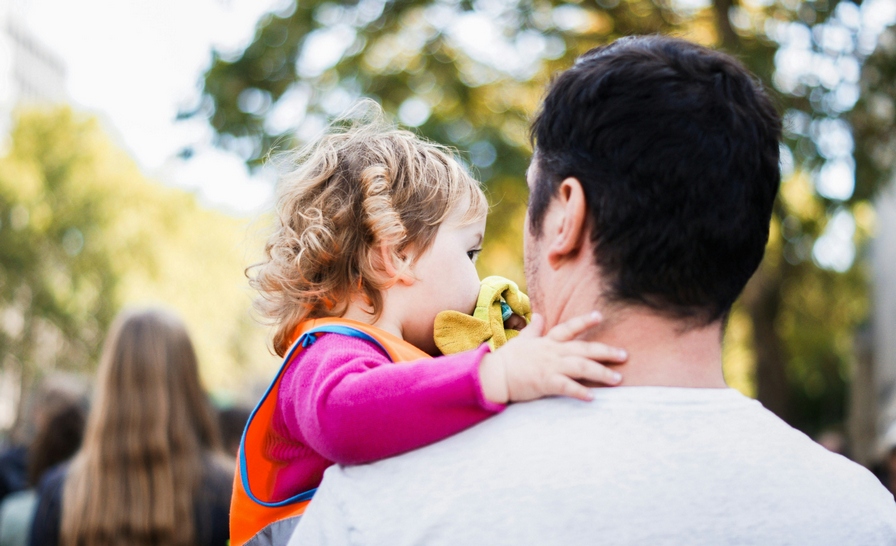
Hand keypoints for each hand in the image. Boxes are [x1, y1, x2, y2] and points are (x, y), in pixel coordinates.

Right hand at [478, 312, 625, 404]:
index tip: (600, 316)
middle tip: (625, 355)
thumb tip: (539, 315)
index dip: (585, 322)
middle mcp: (552, 351)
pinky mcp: (545, 382)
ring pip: (581, 366)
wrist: (494, 375)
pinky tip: (593, 397)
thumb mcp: (522, 340)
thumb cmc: (508, 359)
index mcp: (548, 341)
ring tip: (618, 379)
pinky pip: (566, 386)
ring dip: (601, 372)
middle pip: (584, 348)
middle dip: (606, 351)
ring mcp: (550, 366)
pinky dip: (580, 391)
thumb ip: (534, 329)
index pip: (569, 328)